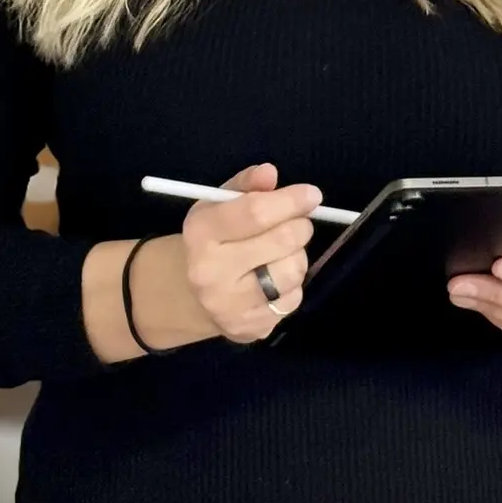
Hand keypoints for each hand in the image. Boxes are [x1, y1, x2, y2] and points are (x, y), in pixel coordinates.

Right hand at [180, 163, 318, 343]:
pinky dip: (293, 284)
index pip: (256, 212)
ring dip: (298, 256)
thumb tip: (270, 173)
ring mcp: (230, 306)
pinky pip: (293, 300)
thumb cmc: (212, 239)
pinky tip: (275, 279)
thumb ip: (246, 185)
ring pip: (293, 271)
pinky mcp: (250, 329)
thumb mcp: (219, 204)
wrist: (190, 295)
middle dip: (300, 225)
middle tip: (299, 222)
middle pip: (282, 241)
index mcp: (201, 233)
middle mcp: (210, 272)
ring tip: (283, 252)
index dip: (290, 200)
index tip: (312, 195)